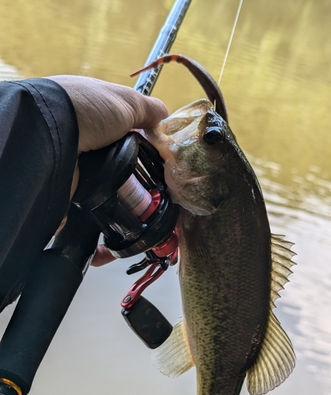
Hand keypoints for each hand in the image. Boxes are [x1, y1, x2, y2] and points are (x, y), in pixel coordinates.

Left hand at [47, 75, 168, 265]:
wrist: (51, 134)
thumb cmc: (87, 110)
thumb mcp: (125, 101)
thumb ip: (146, 110)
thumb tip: (164, 118)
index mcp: (94, 126)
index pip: (123, 142)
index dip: (141, 153)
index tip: (159, 170)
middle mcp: (83, 152)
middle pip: (117, 176)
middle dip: (135, 191)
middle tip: (155, 202)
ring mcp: (77, 179)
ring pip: (105, 204)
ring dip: (121, 216)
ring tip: (142, 226)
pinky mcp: (69, 203)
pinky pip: (89, 225)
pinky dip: (101, 236)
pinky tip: (117, 243)